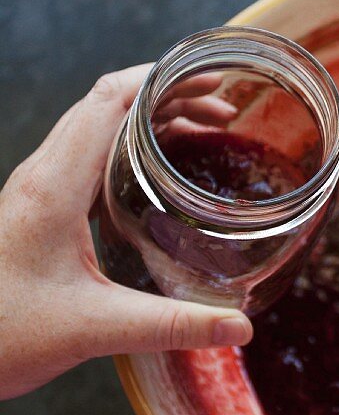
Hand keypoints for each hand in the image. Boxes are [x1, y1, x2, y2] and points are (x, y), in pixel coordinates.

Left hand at [0, 66, 252, 398]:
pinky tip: (159, 177)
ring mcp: (39, 189)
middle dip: (168, 95)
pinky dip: (130, 148)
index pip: (110, 100)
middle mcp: (44, 176)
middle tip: (220, 112)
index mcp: (55, 186)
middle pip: (108, 104)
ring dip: (149, 119)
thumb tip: (238, 327)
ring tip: (201, 132)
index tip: (210, 82)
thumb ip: (171, 325)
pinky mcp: (40, 208)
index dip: (163, 79)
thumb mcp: (94, 329)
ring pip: (98, 128)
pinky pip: (89, 157)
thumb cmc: (3, 335)